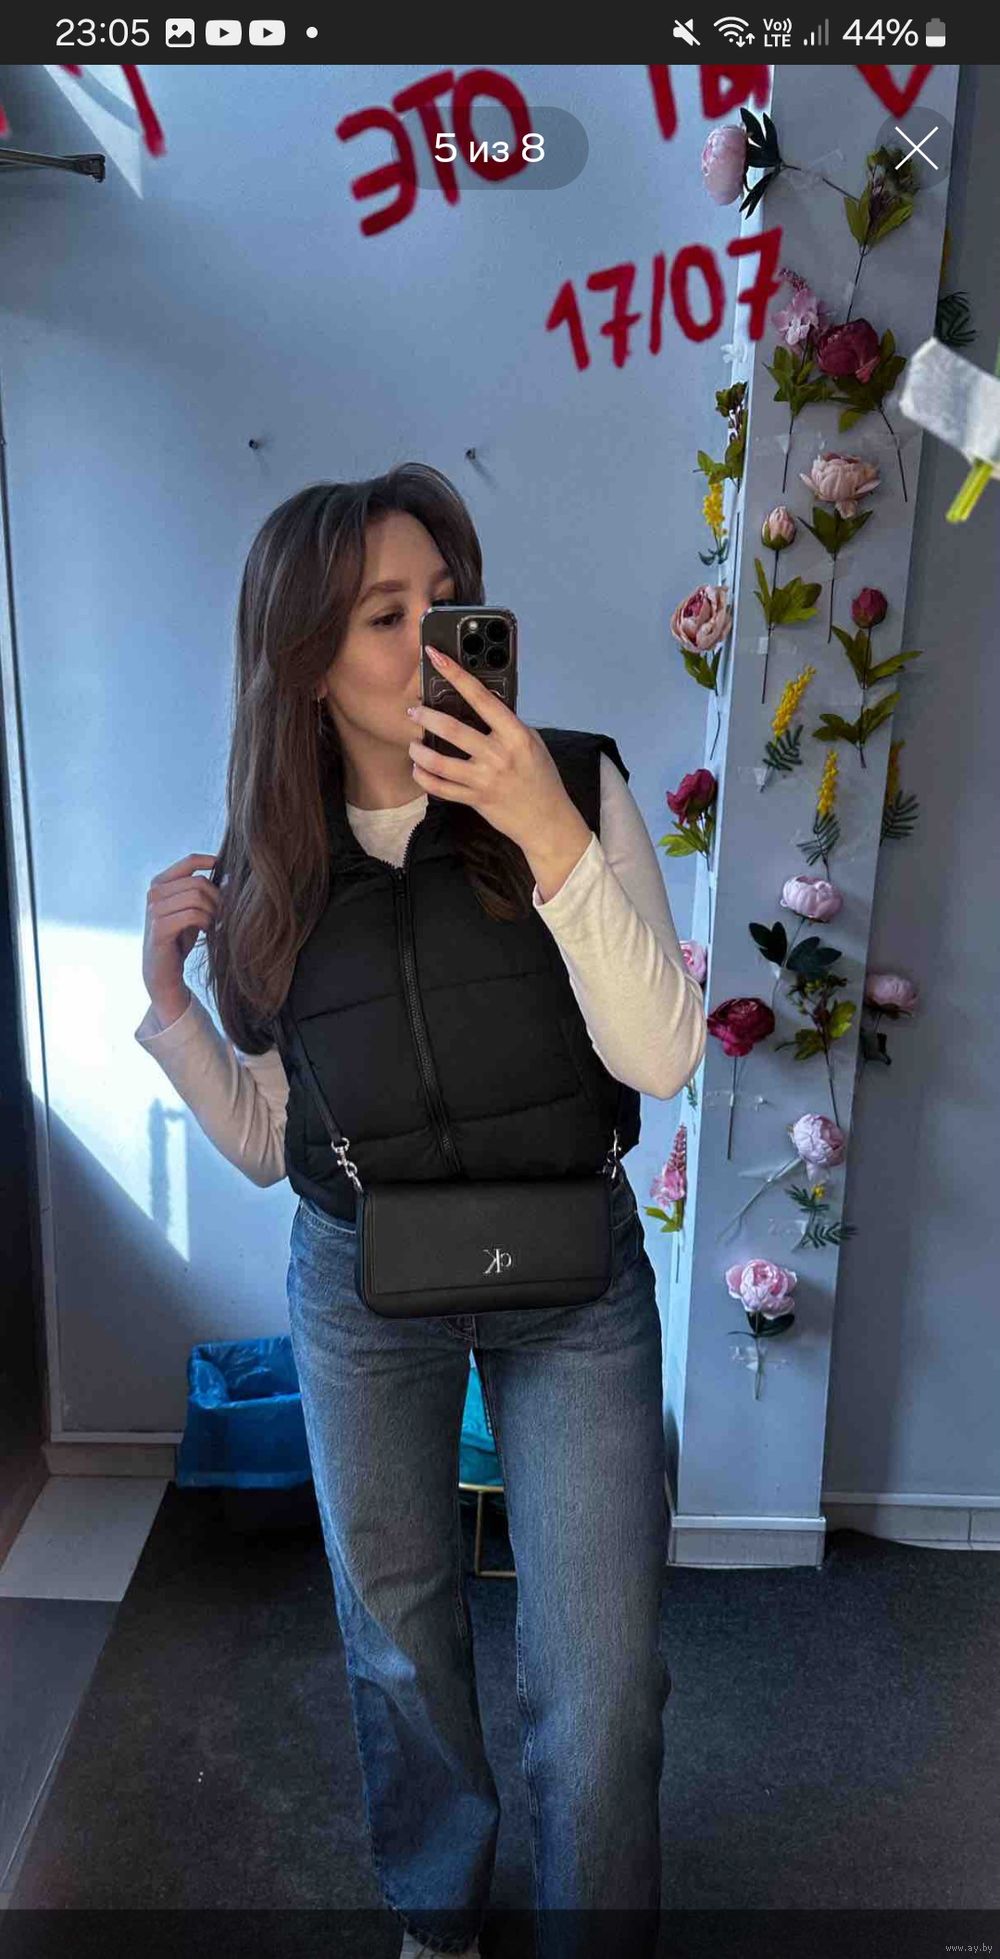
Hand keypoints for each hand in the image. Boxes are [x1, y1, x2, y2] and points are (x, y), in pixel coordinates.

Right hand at [142, 852, 219, 1007]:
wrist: (163, 970)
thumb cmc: (180, 937)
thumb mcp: (193, 909)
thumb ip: (204, 891)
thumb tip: (231, 875)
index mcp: (160, 883)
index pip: (189, 860)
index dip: (211, 861)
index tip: (229, 872)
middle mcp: (154, 892)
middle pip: (199, 881)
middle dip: (217, 898)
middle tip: (222, 914)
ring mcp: (154, 909)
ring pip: (196, 897)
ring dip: (212, 911)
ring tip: (214, 923)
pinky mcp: (159, 927)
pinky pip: (193, 915)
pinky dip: (206, 922)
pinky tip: (206, 931)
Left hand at [407, 647, 578, 855]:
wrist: (548, 821)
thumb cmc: (541, 778)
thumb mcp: (532, 743)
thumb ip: (507, 725)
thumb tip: (480, 704)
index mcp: (516, 735)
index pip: (482, 697)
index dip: (456, 674)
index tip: (436, 657)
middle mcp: (499, 755)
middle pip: (453, 729)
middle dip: (427, 716)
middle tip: (414, 710)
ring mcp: (485, 779)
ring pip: (439, 762)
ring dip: (419, 751)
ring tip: (413, 744)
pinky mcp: (475, 800)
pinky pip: (440, 788)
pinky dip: (424, 778)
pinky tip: (418, 769)